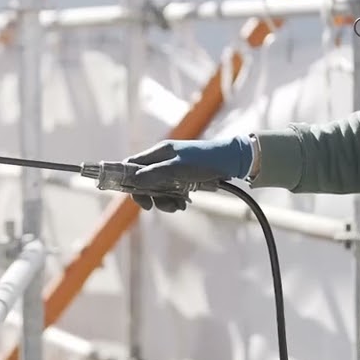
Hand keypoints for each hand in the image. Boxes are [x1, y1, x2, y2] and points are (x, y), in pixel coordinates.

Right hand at [125, 135, 253, 212]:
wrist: (231, 162)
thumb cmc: (203, 161)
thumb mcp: (177, 168)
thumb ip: (155, 174)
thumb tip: (133, 180)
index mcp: (159, 152)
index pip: (132, 164)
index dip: (129, 180)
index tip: (137, 197)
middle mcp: (162, 159)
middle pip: (144, 180)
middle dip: (150, 195)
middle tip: (156, 207)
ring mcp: (172, 169)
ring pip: (158, 188)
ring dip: (164, 200)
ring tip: (177, 206)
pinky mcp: (182, 177)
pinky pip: (171, 191)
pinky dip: (174, 199)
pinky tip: (183, 203)